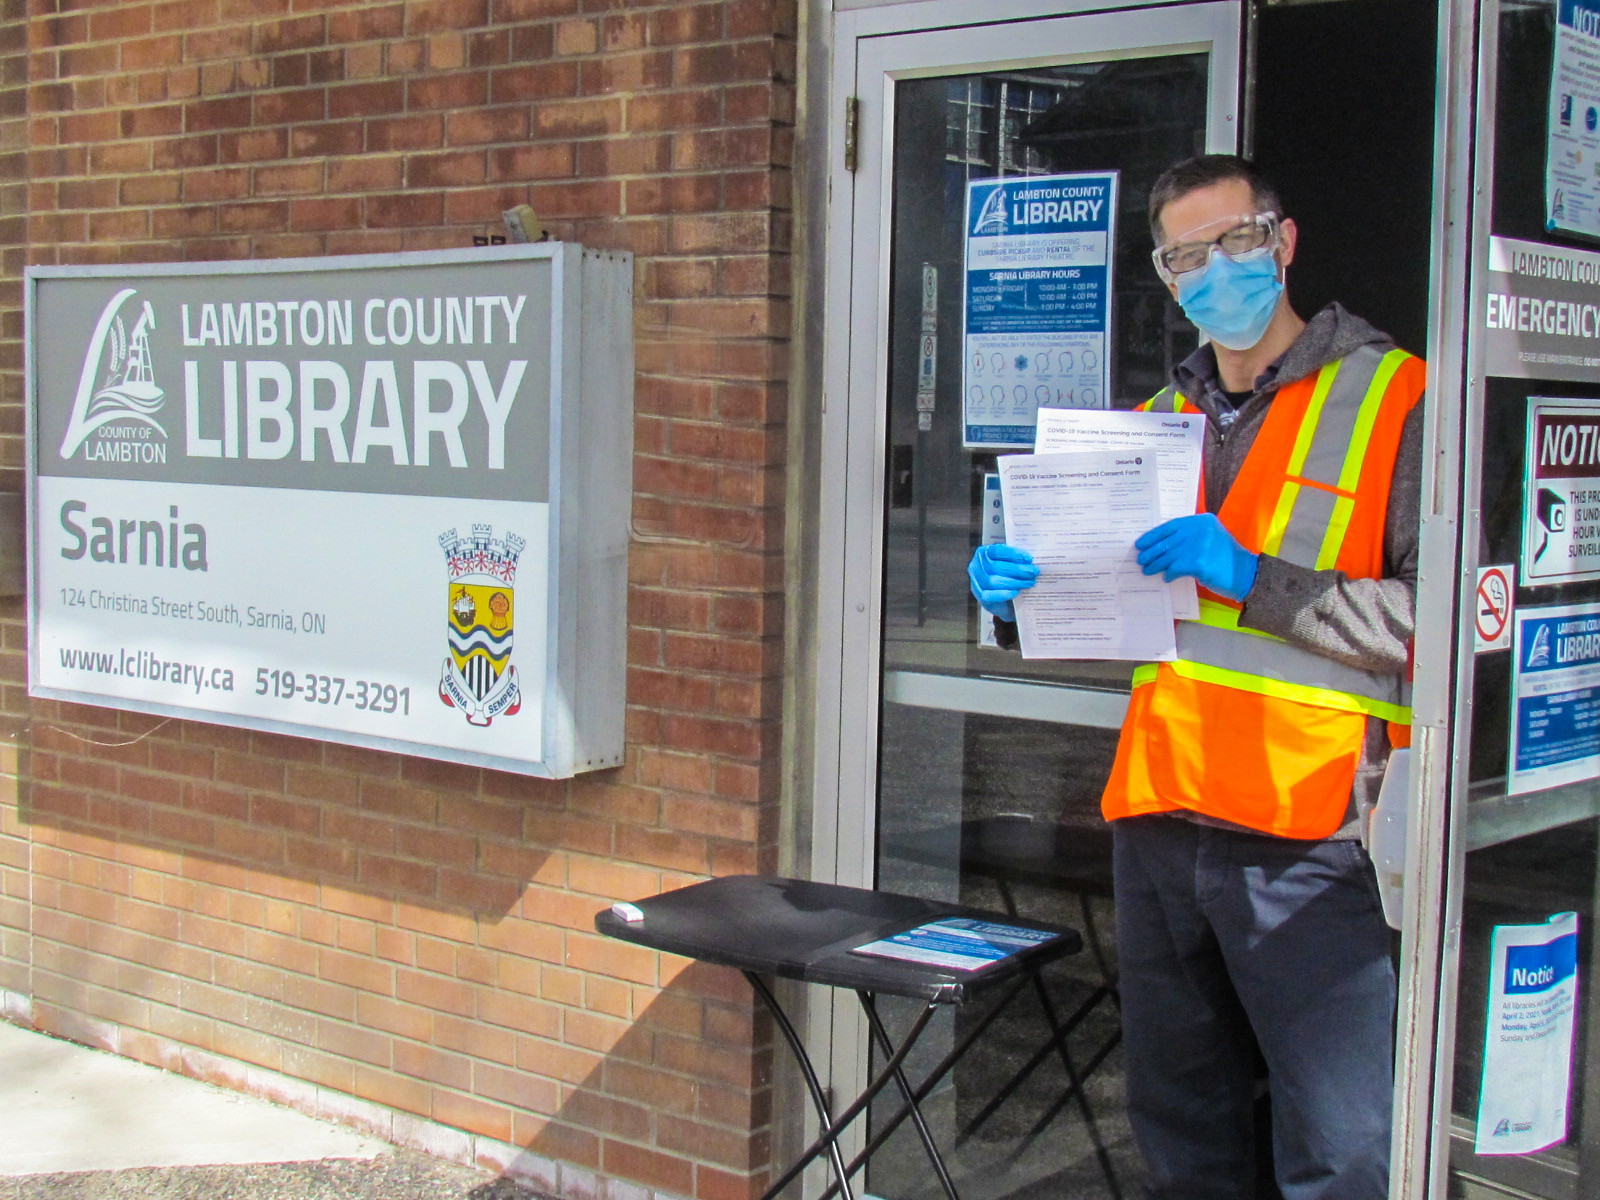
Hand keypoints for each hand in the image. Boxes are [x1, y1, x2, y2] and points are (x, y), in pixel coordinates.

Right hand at [968, 544, 1038, 622]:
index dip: (1013, 554)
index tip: (1029, 558)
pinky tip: (1016, 592)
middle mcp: (976, 566)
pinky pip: (990, 595)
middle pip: (996, 567)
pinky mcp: (980, 596)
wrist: (1004, 597)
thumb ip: (1017, 559)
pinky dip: (1004, 594)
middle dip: (1017, 569)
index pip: (997, 551)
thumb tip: (1029, 559)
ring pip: (993, 581)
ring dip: (1014, 582)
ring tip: (1029, 582)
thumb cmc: (1009, 574)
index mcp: (983, 553)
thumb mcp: (1011, 562)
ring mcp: (976, 582)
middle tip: (1034, 572)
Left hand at [1134, 514, 1258, 601]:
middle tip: (1141, 559)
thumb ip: (1190, 536)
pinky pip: (1175, 569)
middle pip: (1167, 541)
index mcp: (1202, 520)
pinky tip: (1167, 577)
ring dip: (1156, 564)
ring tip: (1148, 570)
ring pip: (1168, 556)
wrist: (1246, 573)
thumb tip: (1160, 544)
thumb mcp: (1210, 538)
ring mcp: (1199, 546)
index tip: (1141, 543)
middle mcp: (1200, 530)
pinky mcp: (1198, 563)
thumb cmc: (1225, 557)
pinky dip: (1169, 574)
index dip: (1153, 535)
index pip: (1170, 526)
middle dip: (1152, 552)